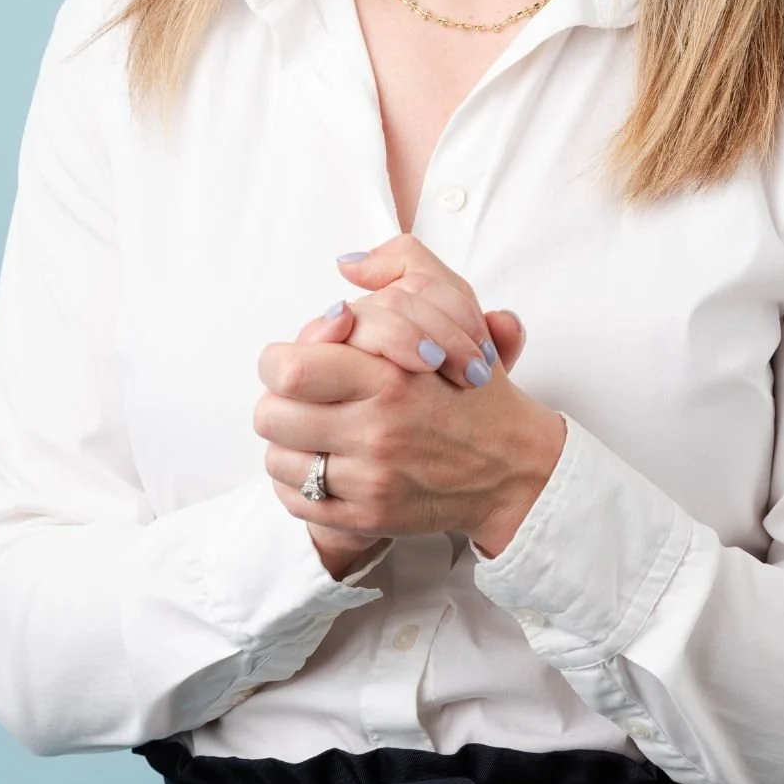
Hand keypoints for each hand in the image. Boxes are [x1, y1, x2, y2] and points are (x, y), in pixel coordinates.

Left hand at [255, 239, 564, 557]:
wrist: (513, 469)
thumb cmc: (476, 391)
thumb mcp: (455, 311)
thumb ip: (403, 267)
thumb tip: (347, 265)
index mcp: (392, 378)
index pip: (289, 368)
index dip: (282, 359)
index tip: (301, 359)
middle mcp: (376, 432)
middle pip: (270, 414)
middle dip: (281, 400)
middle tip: (304, 397)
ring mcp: (369, 481)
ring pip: (276, 459)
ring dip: (289, 441)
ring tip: (315, 431)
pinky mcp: (365, 518)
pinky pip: (296, 500)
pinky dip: (301, 482)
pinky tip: (327, 464)